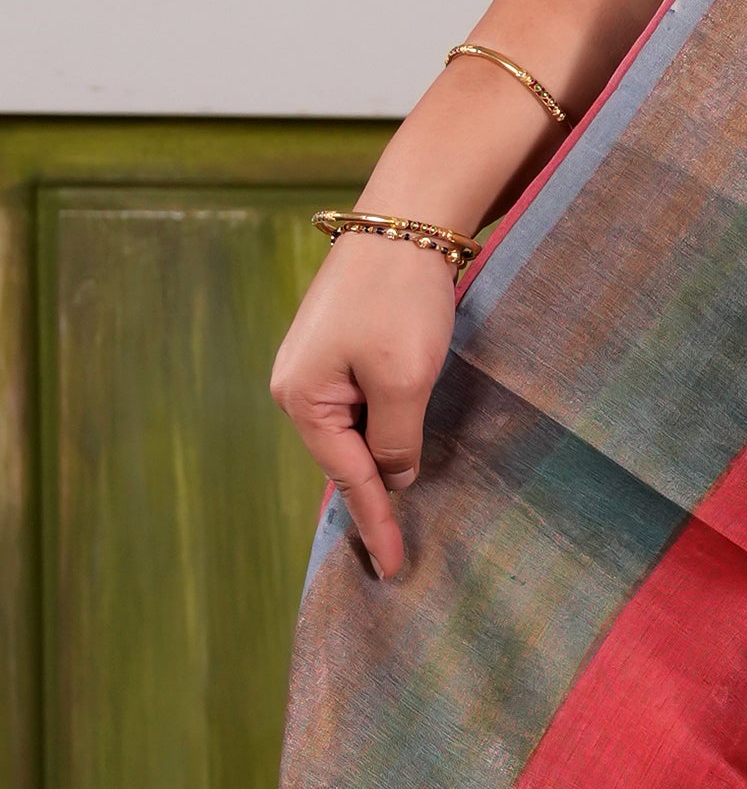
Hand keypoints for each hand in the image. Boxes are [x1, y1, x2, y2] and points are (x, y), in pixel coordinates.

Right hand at [270, 232, 457, 579]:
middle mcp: (298, 384)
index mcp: (303, 398)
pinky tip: (398, 447)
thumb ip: (396, 439)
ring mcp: (317, 362)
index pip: (348, 477)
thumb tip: (393, 476)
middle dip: (373, 496)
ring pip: (356, 429)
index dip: (377, 523)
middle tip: (399, 551)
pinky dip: (384, 426)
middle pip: (344, 456)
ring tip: (403, 505)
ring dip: (382, 458)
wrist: (405, 221)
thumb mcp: (405, 379)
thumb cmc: (401, 299)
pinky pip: (362, 403)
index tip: (394, 567)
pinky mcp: (342, 344)